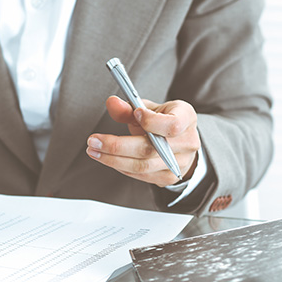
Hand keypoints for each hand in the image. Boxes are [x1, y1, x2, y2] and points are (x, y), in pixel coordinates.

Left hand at [86, 96, 200, 186]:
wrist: (178, 141)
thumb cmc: (163, 120)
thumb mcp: (149, 108)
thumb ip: (129, 107)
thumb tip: (112, 103)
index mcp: (186, 118)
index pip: (172, 125)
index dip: (151, 121)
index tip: (134, 113)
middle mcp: (187, 142)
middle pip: (150, 149)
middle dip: (117, 145)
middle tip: (94, 140)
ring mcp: (179, 163)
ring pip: (142, 166)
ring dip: (113, 159)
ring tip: (94, 150)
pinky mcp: (168, 177)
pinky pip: (141, 175)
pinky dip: (121, 167)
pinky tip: (109, 158)